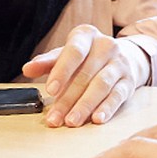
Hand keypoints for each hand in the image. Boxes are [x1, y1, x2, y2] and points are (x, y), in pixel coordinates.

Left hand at [22, 24, 150, 126]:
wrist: (127, 56)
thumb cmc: (88, 57)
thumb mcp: (67, 55)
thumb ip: (47, 63)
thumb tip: (27, 69)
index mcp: (86, 35)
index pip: (74, 51)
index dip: (62, 71)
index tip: (50, 90)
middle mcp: (106, 46)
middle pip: (85, 74)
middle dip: (68, 99)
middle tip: (55, 118)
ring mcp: (120, 63)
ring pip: (101, 85)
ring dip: (85, 106)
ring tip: (71, 122)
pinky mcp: (129, 81)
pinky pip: (117, 95)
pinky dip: (107, 108)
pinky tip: (97, 119)